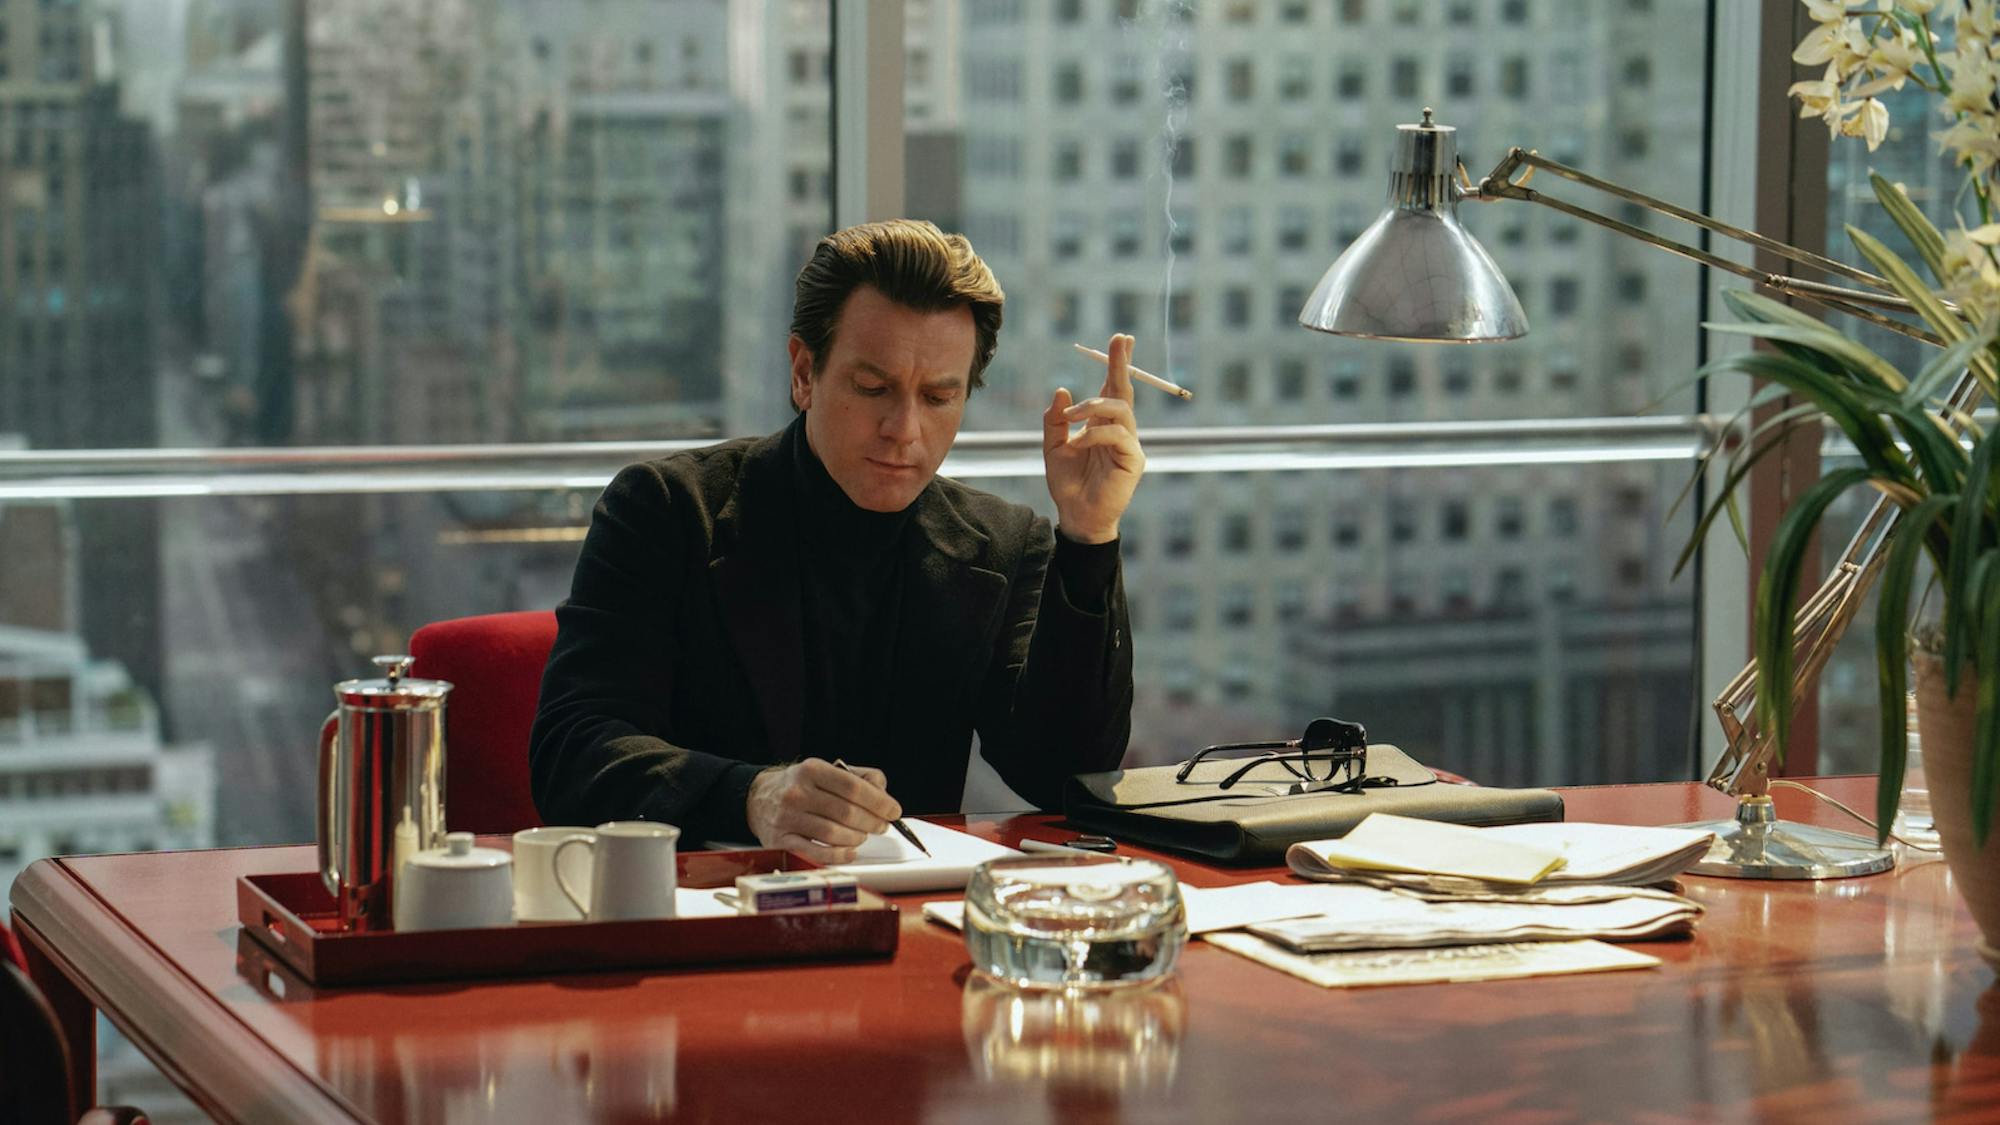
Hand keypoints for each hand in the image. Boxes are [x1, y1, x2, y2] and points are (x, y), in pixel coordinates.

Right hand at [745, 758, 901, 863]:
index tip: (893, 811)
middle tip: (882, 826)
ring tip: (863, 836)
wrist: (757, 798)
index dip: (879, 801)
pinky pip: (816, 853)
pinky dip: (839, 855)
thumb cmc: (801, 786)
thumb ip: (859, 778)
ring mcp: (787, 818)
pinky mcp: (781, 840)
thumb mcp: (826, 771)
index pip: (853, 787)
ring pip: (833, 834)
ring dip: (857, 838)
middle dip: (872, 822)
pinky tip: (850, 852)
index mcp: (811, 770)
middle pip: (846, 812)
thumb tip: (883, 793)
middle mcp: (797, 792)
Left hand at [1044, 333, 1145, 543]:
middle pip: (1125, 390)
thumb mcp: (1053, 447)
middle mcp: (1119, 430)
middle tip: (1121, 340)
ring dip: (1094, 406)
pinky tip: (1079, 443)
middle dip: (1122, 363)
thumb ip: (1056, 420)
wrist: (1075, 515)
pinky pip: (1118, 435)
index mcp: (1102, 424)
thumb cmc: (1067, 483)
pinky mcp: (1133, 460)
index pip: (1112, 388)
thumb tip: (1062, 390)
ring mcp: (1129, 444)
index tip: (1122, 339)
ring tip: (1072, 417)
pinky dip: (1095, 434)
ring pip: (1121, 410)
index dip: (1118, 364)